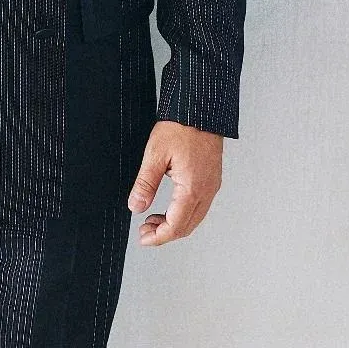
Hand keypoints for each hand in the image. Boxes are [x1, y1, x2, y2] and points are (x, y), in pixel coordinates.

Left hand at [127, 120, 222, 246]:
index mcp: (193, 188)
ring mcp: (212, 186)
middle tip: (145, 230)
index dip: (158, 237)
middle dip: (165, 234)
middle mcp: (207, 191)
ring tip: (153, 219)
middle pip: (187, 227)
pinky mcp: (212, 179)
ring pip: (195, 218)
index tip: (143, 238)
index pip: (176, 226)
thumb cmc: (180, 127)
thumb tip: (135, 207)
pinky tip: (170, 206)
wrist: (200, 109)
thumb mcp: (155, 154)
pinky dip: (184, 213)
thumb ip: (145, 184)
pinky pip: (200, 206)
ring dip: (175, 224)